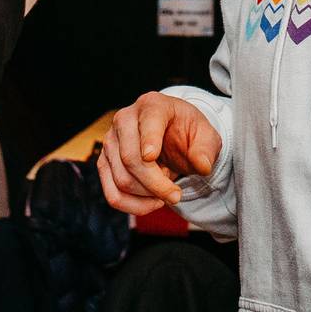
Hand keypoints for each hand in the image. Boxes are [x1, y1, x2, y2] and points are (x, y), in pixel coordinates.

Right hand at [97, 91, 220, 214]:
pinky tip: (151, 202)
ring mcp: (110, 141)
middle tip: (176, 195)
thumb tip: (202, 165)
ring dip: (147, 196)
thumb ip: (206, 149)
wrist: (172, 135)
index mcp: (152, 105)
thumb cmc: (187, 133)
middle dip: (155, 184)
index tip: (151, 156)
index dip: (148, 140)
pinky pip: (112, 193)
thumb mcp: (206, 136)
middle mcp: (124, 119)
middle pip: (130, 158)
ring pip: (121, 179)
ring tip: (166, 193)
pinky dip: (133, 206)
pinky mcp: (104, 162)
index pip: (147, 122)